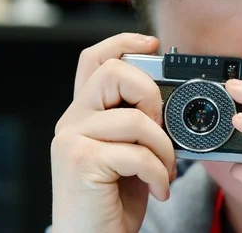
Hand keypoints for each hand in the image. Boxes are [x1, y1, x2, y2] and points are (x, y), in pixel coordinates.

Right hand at [50, 33, 175, 232]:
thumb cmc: (112, 200)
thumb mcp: (128, 153)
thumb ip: (137, 124)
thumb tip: (169, 101)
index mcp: (84, 113)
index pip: (94, 60)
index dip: (121, 42)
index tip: (152, 43)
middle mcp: (72, 121)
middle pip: (114, 73)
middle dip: (151, 97)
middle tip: (161, 130)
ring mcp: (72, 140)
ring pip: (134, 119)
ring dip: (163, 149)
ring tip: (163, 171)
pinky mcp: (80, 163)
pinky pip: (136, 153)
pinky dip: (158, 173)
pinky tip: (158, 188)